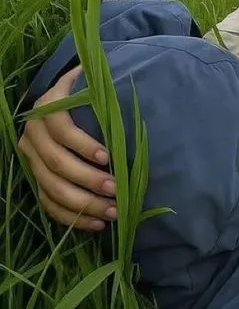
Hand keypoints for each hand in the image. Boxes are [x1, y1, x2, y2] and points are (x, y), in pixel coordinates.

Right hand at [19, 66, 117, 231]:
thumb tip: (136, 89)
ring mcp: (31, 159)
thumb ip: (106, 87)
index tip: (109, 158)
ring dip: (83, 204)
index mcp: (48, 107)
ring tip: (112, 212)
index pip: (61, 129)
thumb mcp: (95, 85)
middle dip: (88, 180)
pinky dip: (72, 217)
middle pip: (56, 163)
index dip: (83, 144)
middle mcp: (33, 134)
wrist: (66, 102)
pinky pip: (48, 203)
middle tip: (116, 191)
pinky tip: (96, 224)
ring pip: (51, 188)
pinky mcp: (35, 178)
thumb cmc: (89, 95)